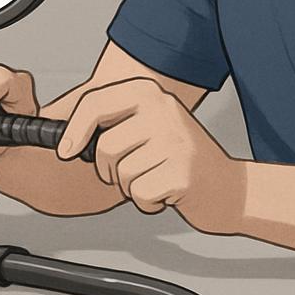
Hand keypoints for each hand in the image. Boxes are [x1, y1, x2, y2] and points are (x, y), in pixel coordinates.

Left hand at [57, 77, 245, 234]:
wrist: (228, 188)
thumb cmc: (178, 159)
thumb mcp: (148, 125)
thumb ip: (113, 121)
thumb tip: (65, 133)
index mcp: (149, 92)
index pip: (95, 102)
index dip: (74, 130)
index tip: (66, 151)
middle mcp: (162, 108)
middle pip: (104, 146)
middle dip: (110, 169)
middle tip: (134, 171)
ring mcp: (174, 139)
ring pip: (121, 173)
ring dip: (131, 186)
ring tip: (156, 178)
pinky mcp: (182, 172)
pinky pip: (138, 193)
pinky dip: (147, 202)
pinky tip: (166, 193)